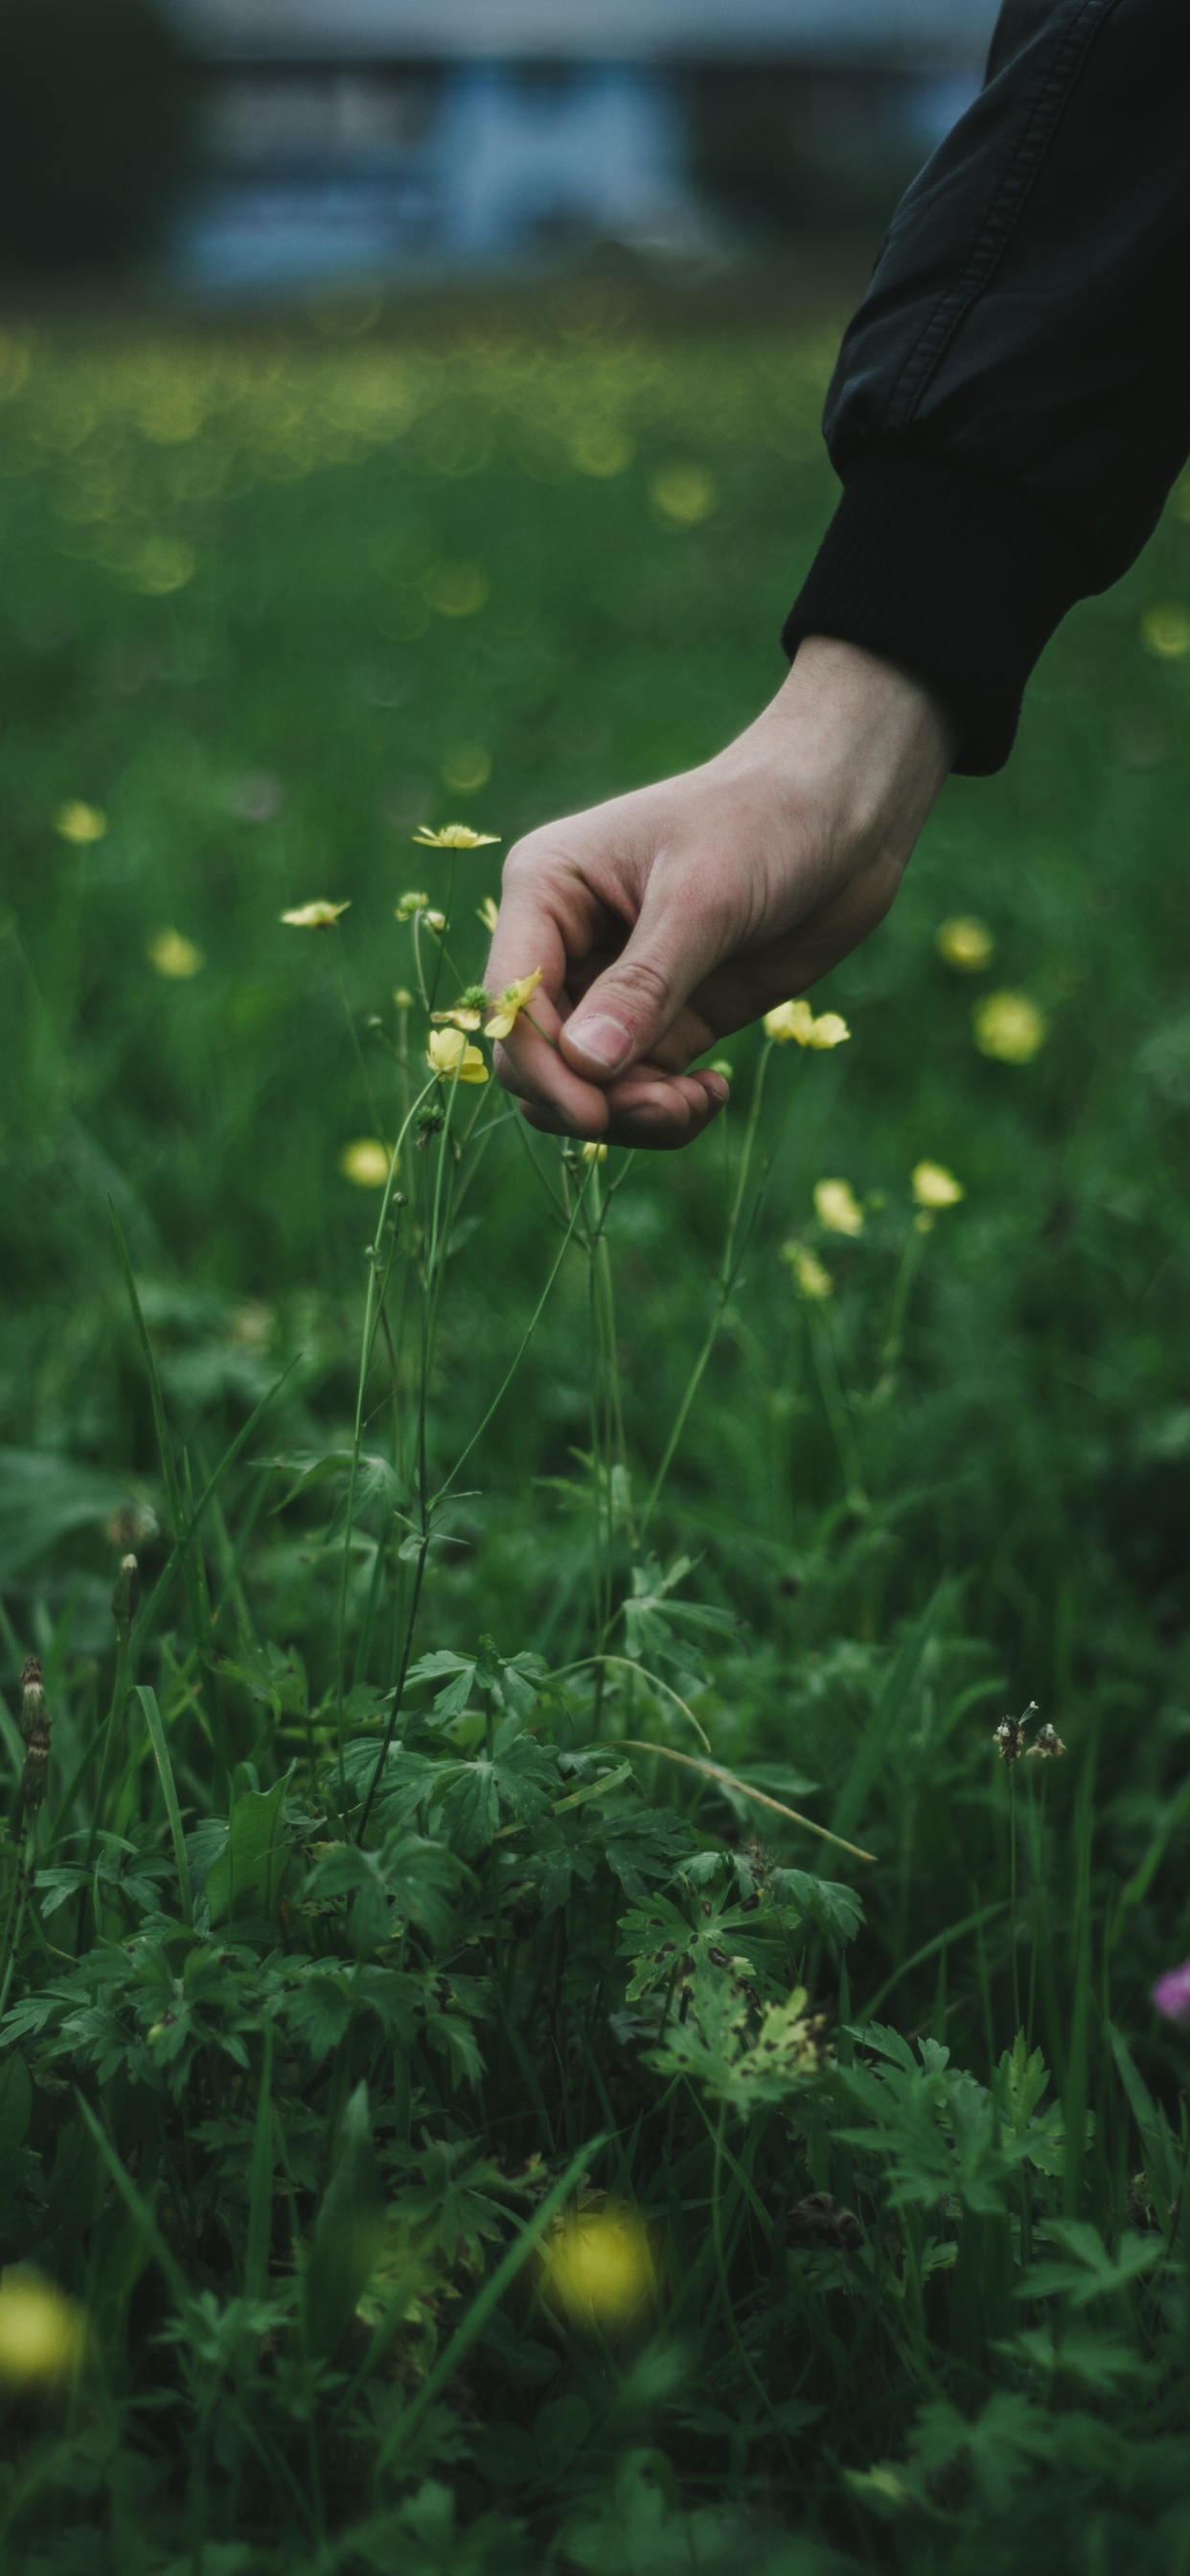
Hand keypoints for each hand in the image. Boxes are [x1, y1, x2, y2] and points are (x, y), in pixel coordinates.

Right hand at [485, 636, 954, 1147]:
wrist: (846, 813)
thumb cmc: (765, 822)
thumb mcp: (702, 901)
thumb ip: (644, 986)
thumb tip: (584, 1066)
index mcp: (546, 891)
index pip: (511, 1000)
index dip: (541, 1067)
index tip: (598, 1113)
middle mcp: (566, 943)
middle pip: (535, 1058)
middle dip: (589, 1100)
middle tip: (667, 1107)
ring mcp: (615, 986)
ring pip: (584, 1087)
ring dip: (632, 1115)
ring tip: (697, 1103)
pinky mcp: (667, 1018)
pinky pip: (636, 1091)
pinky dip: (666, 1111)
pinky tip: (712, 1093)